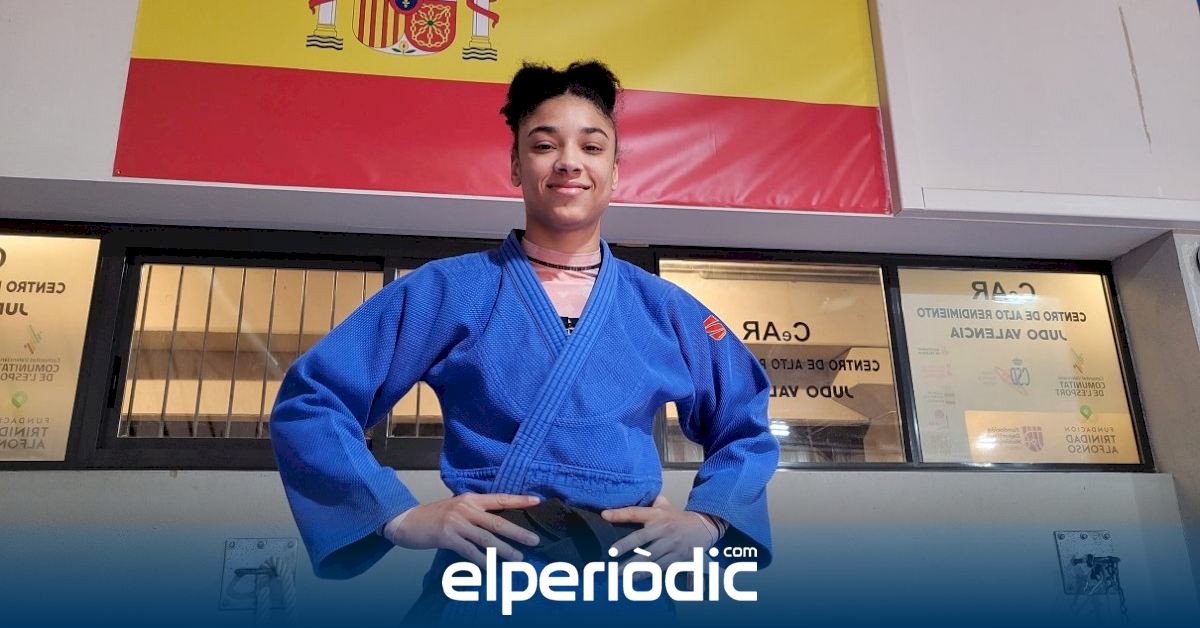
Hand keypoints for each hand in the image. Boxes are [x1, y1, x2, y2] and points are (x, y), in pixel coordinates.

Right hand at [385, 493, 540, 565]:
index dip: (519, 500)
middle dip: (518, 532)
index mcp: (470, 499)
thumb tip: (497, 524)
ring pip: (486, 538)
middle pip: (497, 521)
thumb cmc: (434, 516)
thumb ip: (474, 512)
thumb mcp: (456, 507)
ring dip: (504, 550)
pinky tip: (491, 568)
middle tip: (534, 540)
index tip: (537, 502)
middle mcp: (465, 508)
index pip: (500, 498)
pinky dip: (481, 561)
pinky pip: (469, 551)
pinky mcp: (447, 536)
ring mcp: (456, 522)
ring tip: (518, 559)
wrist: (406, 521)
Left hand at [600, 495, 714, 571]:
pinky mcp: (678, 558)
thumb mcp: (664, 505)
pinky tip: (636, 581)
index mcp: (657, 515)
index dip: (620, 513)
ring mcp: (671, 545)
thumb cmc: (678, 517)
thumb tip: (629, 496)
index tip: (605, 516)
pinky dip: (649, 575)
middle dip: (625, 547)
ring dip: (635, 567)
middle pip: (642, 538)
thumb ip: (647, 503)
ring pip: (651, 557)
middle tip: (610, 556)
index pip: (636, 512)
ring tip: (620, 575)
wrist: (704, 527)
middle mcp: (663, 529)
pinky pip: (661, 568)